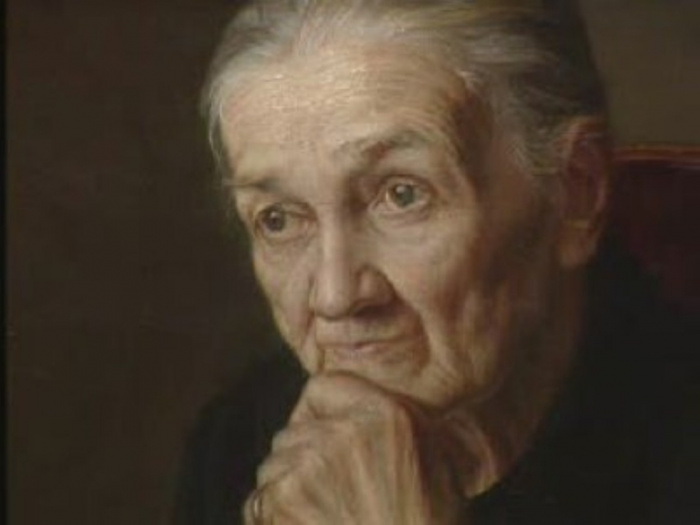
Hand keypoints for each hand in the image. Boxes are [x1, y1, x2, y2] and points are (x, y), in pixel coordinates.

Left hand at [243, 372, 465, 523]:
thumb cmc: (427, 523)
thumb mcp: (442, 461)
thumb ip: (406, 422)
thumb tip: (377, 405)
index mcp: (385, 414)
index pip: (321, 387)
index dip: (320, 413)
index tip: (327, 435)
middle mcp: (344, 432)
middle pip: (293, 428)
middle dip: (303, 455)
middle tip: (332, 488)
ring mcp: (310, 466)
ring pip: (273, 464)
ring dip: (288, 486)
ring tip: (322, 513)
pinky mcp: (283, 501)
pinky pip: (259, 500)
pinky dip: (273, 517)